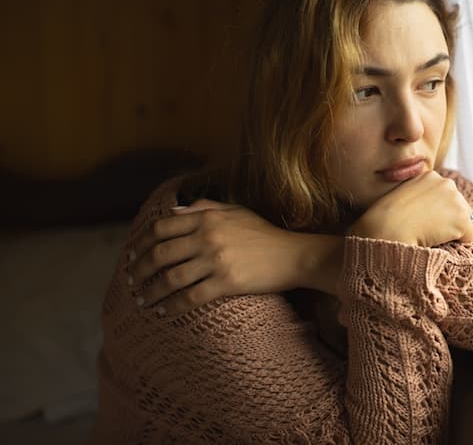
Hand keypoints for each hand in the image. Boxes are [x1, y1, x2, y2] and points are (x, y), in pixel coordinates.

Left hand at [126, 199, 341, 314]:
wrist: (293, 255)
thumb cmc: (264, 233)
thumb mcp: (235, 211)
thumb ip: (204, 208)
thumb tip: (173, 212)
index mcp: (208, 217)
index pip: (161, 228)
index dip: (140, 243)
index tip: (130, 256)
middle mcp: (208, 236)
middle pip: (160, 253)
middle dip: (140, 270)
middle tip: (131, 281)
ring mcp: (217, 260)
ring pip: (171, 278)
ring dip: (151, 291)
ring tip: (142, 300)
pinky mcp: (227, 282)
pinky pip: (191, 297)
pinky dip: (173, 306)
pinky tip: (164, 313)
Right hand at [349, 170, 472, 246]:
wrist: (386, 229)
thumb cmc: (386, 220)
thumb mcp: (401, 198)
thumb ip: (418, 198)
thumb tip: (429, 210)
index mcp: (430, 176)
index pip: (447, 195)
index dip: (440, 212)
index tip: (427, 222)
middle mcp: (446, 183)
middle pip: (461, 206)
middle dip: (451, 221)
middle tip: (433, 234)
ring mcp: (456, 201)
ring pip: (468, 221)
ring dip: (457, 232)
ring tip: (437, 240)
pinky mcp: (461, 219)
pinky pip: (470, 236)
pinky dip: (461, 243)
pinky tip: (443, 244)